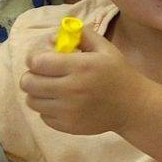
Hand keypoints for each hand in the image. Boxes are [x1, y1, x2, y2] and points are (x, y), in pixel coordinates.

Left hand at [20, 25, 140, 135]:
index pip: (37, 62)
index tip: (43, 59)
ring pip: (31, 101)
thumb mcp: (105, 48)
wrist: (133, 107)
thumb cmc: (118, 74)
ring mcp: (68, 110)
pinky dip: (48, 109)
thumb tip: (52, 37)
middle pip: (28, 83)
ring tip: (51, 90)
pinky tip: (62, 104)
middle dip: (32, 76)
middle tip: (43, 75)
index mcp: (81, 66)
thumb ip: (80, 35)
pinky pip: (43, 116)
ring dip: (37, 94)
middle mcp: (71, 89)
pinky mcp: (67, 126)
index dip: (35, 58)